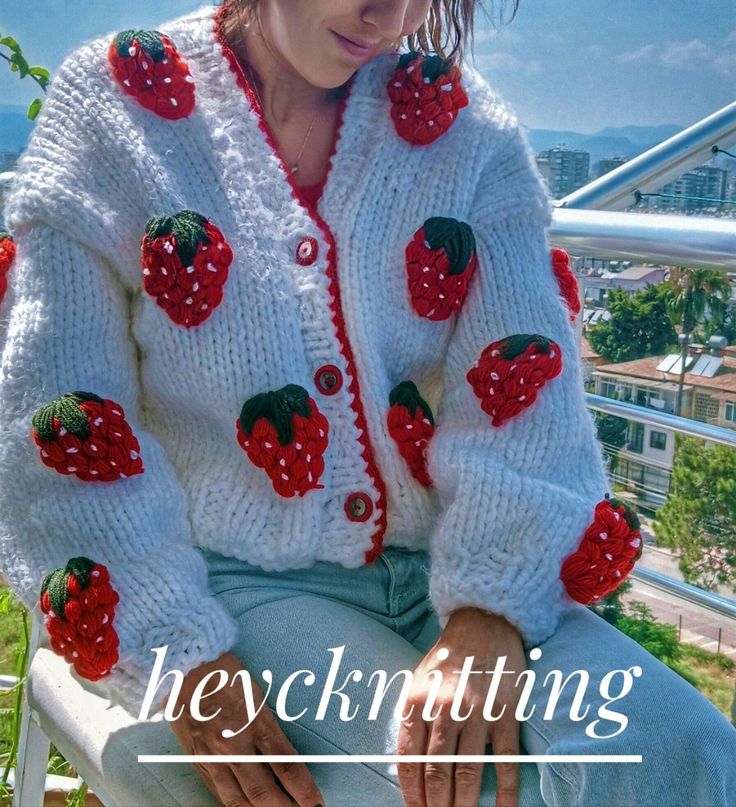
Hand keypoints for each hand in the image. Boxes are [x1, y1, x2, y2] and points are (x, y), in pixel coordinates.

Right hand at [167, 651, 323, 806]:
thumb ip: (270, 726)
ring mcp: (213, 757)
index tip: (317, 802)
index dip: (304, 789)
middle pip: (264, 792)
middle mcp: (234, 746)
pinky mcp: (197, 761)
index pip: (286, 766)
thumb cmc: (225, 672)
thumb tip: (286, 756)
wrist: (184, 667)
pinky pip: (219, 793)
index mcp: (255, 723)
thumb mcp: (257, 692)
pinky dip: (236, 806)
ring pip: (240, 800)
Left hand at [396, 608, 526, 806]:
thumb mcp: (418, 679)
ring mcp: (478, 712)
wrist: (483, 622)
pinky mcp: (506, 713)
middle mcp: (446, 708)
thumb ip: (413, 718)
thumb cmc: (448, 657)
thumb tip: (409, 766)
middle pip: (437, 772)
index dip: (411, 792)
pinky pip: (506, 761)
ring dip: (463, 804)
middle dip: (436, 806)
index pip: (410, 759)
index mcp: (419, 700)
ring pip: (467, 772)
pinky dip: (505, 792)